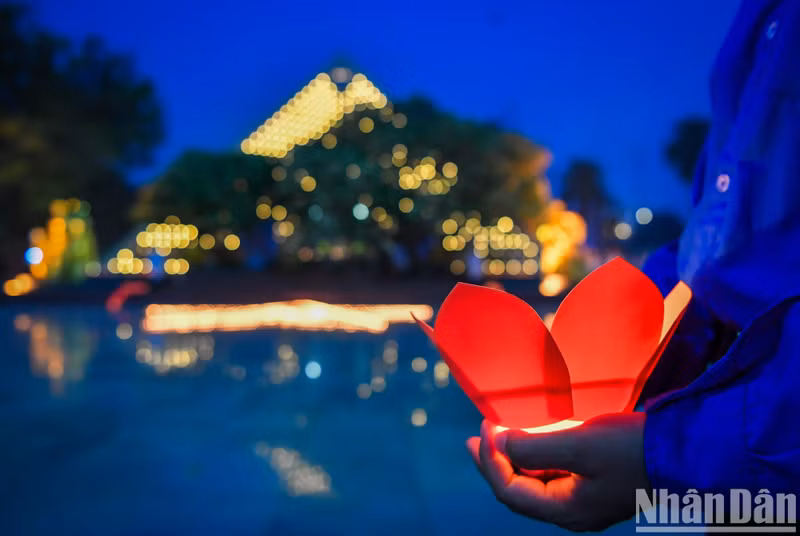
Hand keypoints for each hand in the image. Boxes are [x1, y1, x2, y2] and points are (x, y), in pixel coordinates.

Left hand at [466, 413, 649, 531]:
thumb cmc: (633, 449)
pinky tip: (530, 437)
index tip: (485, 426)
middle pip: (518, 491)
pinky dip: (536, 454)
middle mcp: (572, 511)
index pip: (509, 491)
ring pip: (535, 481)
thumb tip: (499, 442)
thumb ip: (534, 446)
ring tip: (496, 435)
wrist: (687, 452)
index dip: (490, 460)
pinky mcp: (595, 482)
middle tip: (474, 438)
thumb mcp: (579, 444)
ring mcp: (585, 498)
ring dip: (513, 458)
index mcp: (566, 510)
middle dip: (493, 463)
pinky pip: (555, 472)